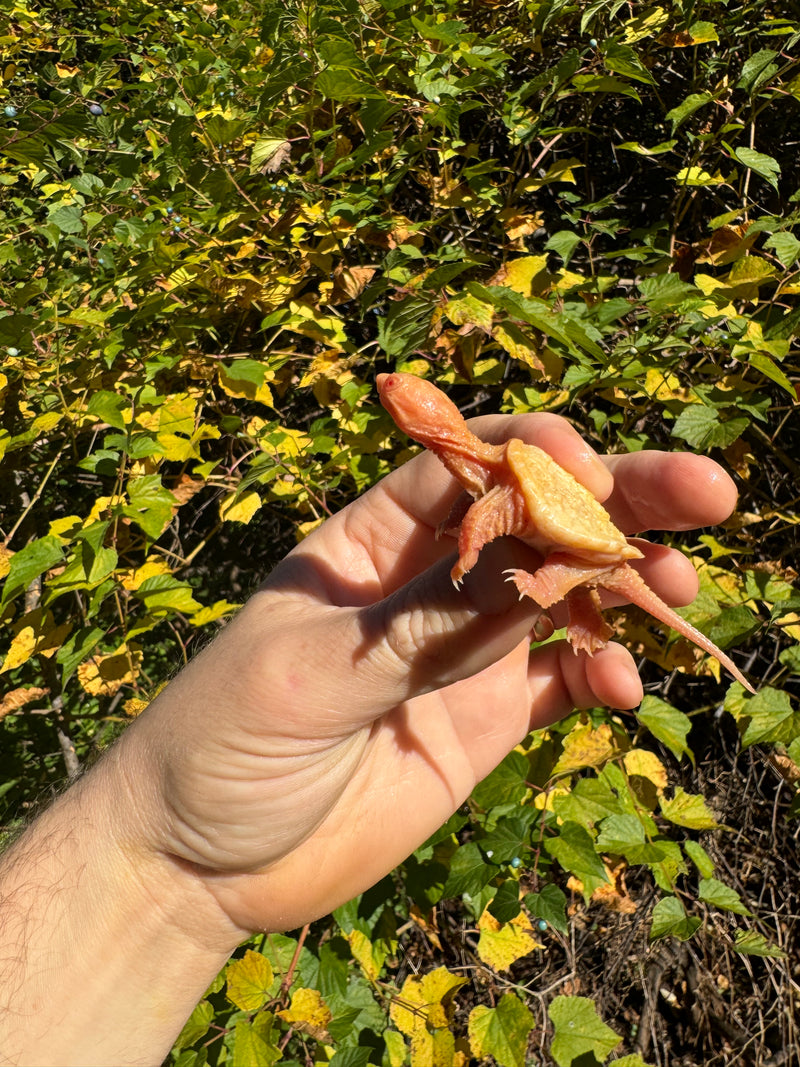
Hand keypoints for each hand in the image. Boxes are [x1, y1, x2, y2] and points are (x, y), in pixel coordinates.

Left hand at [120, 409, 737, 935]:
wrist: (202, 863)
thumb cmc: (220, 742)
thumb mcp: (310, 673)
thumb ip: (422, 625)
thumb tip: (534, 568)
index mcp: (369, 538)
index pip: (464, 465)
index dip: (534, 454)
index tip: (592, 471)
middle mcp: (426, 580)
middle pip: (535, 519)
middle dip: (619, 500)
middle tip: (707, 494)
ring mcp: (461, 648)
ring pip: (563, 593)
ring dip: (626, 585)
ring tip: (680, 591)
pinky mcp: (483, 717)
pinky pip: (560, 679)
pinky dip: (601, 671)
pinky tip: (623, 684)